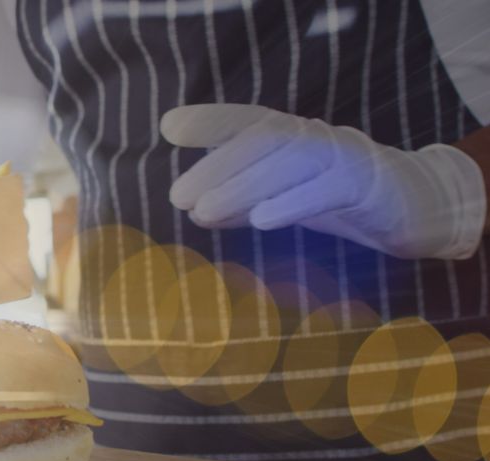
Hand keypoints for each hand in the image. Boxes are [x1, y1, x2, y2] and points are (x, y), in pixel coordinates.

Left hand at [161, 104, 485, 259]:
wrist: (410, 207)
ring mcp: (342, 158)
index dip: (209, 120)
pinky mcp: (366, 187)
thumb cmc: (334, 196)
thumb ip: (242, 195)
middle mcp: (313, 138)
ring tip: (202, 212)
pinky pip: (327, 190)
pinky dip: (291, 203)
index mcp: (291, 136)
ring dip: (240, 186)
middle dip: (215, 166)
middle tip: (177, 197)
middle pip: (262, 140)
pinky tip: (259, 220)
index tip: (170, 128)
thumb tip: (193, 208)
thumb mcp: (282, 192)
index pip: (247, 120)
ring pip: (288, 163)